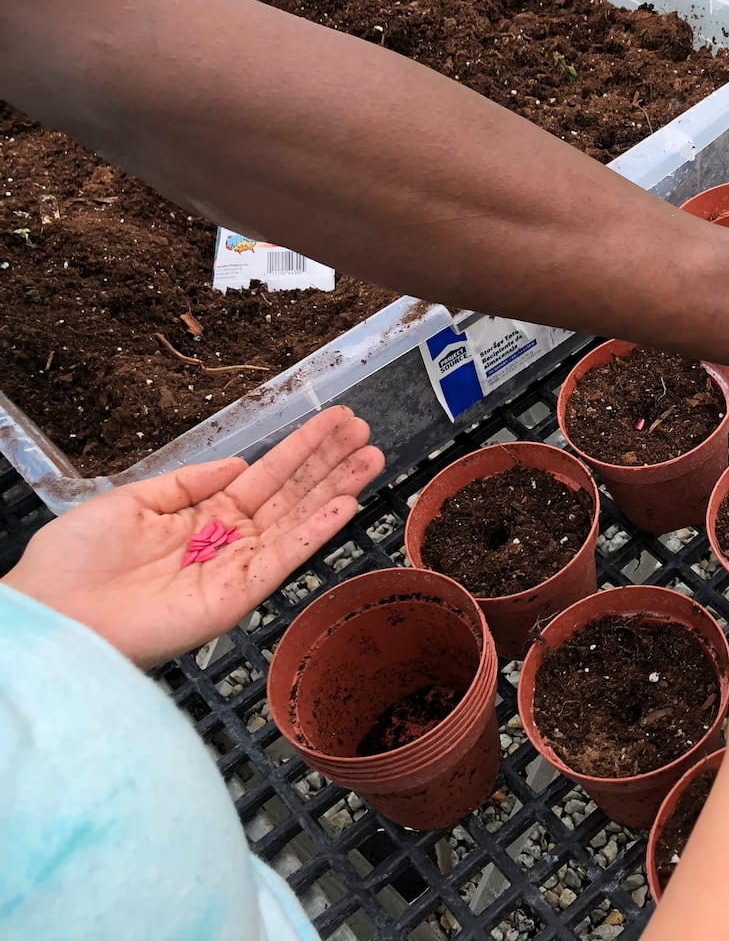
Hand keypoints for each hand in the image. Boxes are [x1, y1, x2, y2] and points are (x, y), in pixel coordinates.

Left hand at [3, 407, 382, 668]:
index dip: (301, 448)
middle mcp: (227, 541)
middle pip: (291, 493)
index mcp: (201, 517)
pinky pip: (284, 557)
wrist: (51, 613)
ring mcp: (236, 567)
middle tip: (366, 430)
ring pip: (297, 519)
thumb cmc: (74, 564)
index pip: (265, 476)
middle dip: (330, 461)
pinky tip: (345, 503)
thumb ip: (187, 483)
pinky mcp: (237, 595)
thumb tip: (238, 464)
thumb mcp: (130, 502)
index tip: (335, 421)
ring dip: (337, 487)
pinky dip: (316, 531)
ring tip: (372, 456)